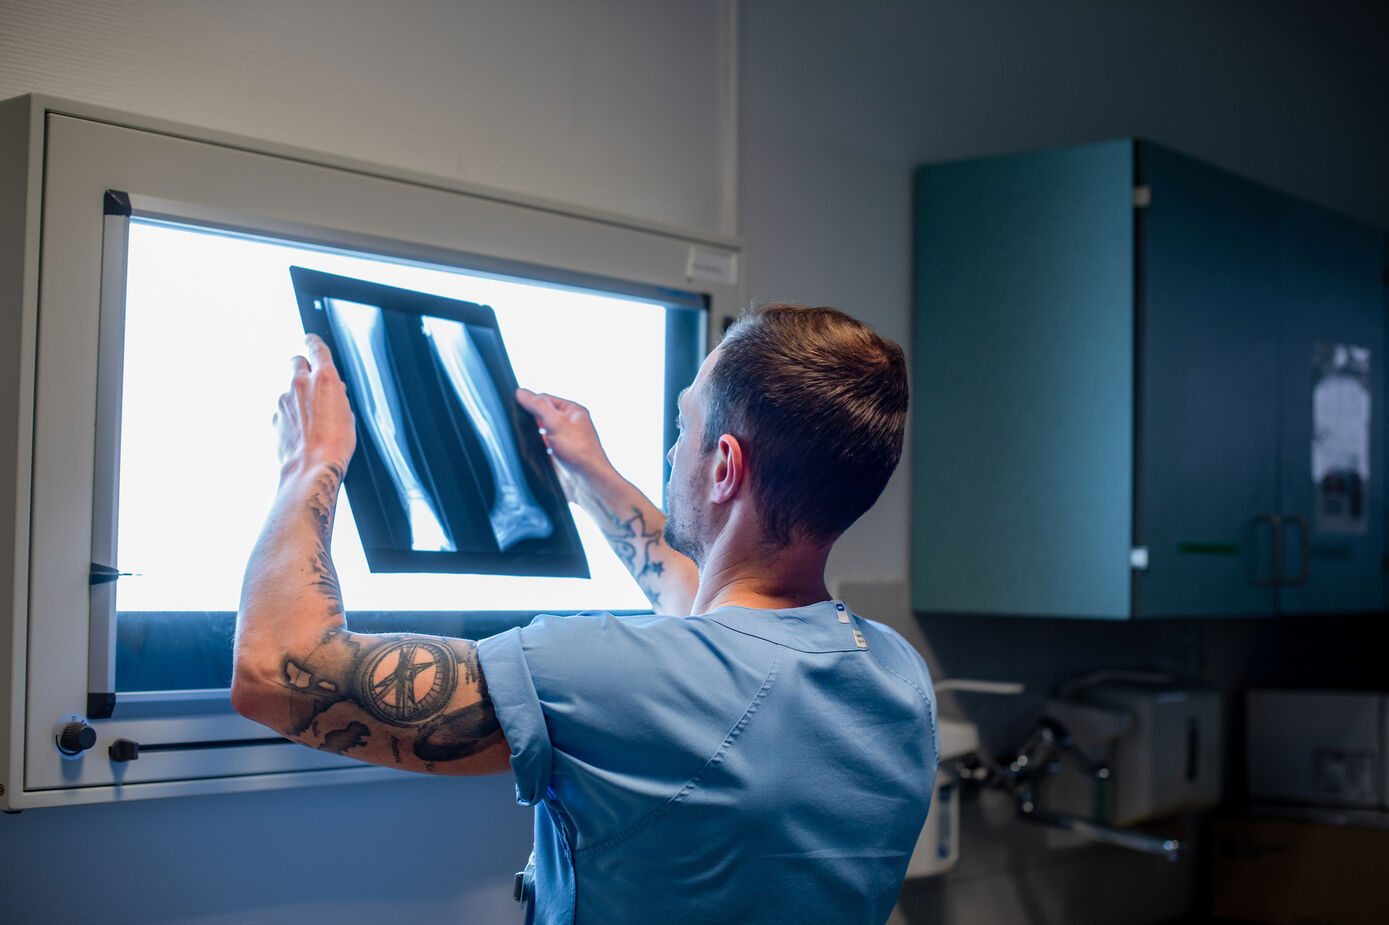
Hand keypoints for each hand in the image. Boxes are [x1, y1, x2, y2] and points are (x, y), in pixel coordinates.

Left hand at [275, 335, 356, 474]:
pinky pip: (283, 409)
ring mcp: (284, 400)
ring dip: (298, 396)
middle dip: (304, 368)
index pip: (316, 348)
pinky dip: (291, 415)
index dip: (313, 341)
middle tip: (313, 382)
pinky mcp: (275, 416)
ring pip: (290, 388)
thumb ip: (338, 396)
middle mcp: (301, 384)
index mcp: (325, 379)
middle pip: (297, 362)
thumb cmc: (336, 445)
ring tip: (312, 419)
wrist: (313, 467)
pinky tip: (302, 431)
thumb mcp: (349, 415)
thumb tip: (334, 392)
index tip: (310, 339)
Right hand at [515, 387, 614, 500]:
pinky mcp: (558, 456)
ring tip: (523, 437)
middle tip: (517, 422)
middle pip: (542, 415)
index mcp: (573, 411)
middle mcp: (569, 424)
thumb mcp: (556, 422)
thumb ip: (538, 406)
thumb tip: (521, 392)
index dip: (531, 401)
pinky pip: (541, 448)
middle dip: (530, 419)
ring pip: (540, 432)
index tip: (515, 405)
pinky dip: (534, 448)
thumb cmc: (580, 451)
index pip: (546, 399)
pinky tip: (528, 450)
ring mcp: (563, 440)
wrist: (588, 482)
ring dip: (531, 435)